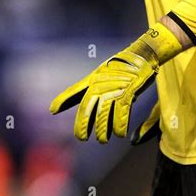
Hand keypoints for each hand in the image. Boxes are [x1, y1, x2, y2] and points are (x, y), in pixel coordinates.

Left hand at [49, 23, 180, 143]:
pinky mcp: (128, 91)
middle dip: (82, 125)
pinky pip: (121, 113)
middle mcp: (100, 84)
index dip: (63, 100)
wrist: (142, 55)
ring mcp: (113, 88)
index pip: (74, 91)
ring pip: (103, 114)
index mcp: (93, 79)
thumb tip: (83, 100)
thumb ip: (94, 88)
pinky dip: (120, 126)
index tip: (52, 110)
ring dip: (102, 130)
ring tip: (103, 140)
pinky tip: (120, 133)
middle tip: (82, 138)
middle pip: (86, 108)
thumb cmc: (123, 67)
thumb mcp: (104, 76)